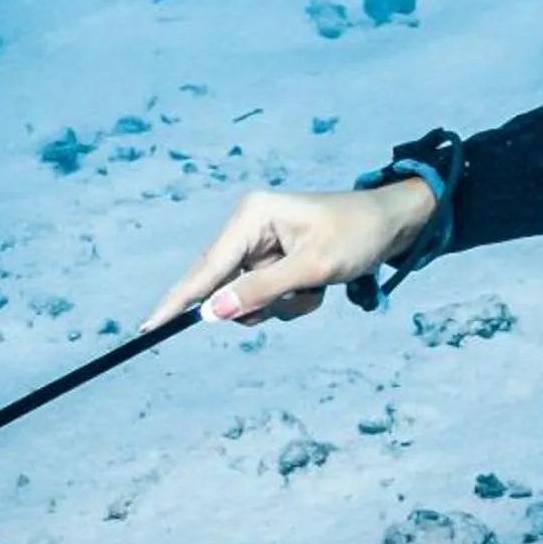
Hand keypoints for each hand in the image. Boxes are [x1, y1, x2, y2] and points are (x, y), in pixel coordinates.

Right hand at [140, 183, 434, 330]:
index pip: (207, 267)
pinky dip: (293, 301)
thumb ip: (261, 291)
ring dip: (282, 305)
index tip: (149, 327)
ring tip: (316, 286)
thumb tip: (212, 313)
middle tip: (300, 292)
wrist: (393, 225)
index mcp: (252, 215)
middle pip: (223, 285)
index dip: (179, 300)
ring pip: (247, 299)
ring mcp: (260, 244)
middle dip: (259, 302)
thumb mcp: (312, 268)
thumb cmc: (357, 235)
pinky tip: (319, 285)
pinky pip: (267, 297)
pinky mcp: (273, 260)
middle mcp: (248, 226)